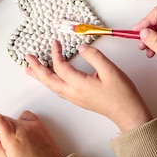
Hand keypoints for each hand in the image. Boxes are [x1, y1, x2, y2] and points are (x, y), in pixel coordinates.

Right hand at [0, 110, 63, 156]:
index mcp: (12, 138)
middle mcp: (23, 128)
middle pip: (4, 119)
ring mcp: (33, 125)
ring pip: (14, 118)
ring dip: (10, 125)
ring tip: (13, 140)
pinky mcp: (40, 125)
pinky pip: (26, 116)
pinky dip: (21, 121)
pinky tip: (22, 132)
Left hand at [26, 40, 151, 132]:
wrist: (128, 114)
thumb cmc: (122, 94)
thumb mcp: (110, 70)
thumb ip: (94, 56)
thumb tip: (81, 47)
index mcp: (78, 84)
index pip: (60, 67)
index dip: (55, 53)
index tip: (55, 42)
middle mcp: (73, 92)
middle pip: (49, 80)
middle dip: (36, 68)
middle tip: (27, 58)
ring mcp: (75, 98)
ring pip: (52, 86)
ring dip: (40, 76)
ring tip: (30, 70)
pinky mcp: (79, 99)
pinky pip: (58, 89)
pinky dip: (50, 82)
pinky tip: (50, 79)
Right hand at [133, 6, 156, 98]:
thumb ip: (156, 42)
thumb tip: (143, 32)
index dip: (146, 21)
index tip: (138, 32)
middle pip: (156, 21)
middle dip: (146, 31)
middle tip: (141, 42)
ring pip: (156, 30)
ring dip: (148, 38)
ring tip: (145, 49)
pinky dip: (152, 44)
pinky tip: (151, 53)